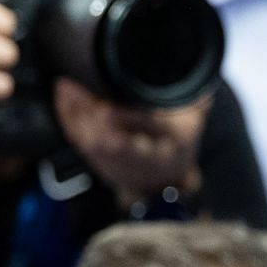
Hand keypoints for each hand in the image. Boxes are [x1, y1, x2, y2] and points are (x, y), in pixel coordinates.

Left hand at [54, 78, 207, 205]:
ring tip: (67, 86)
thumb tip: (203, 85)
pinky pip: (77, 140)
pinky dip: (67, 117)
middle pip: (109, 141)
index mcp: (169, 148)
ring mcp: (116, 164)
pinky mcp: (96, 161)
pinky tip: (63, 96)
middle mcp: (142, 160)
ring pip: (89, 142)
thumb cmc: (176, 145)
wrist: (163, 181)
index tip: (108, 106)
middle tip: (77, 86)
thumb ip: (197, 102)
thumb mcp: (194, 124)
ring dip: (74, 114)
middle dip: (89, 114)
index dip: (127, 120)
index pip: (149, 132)